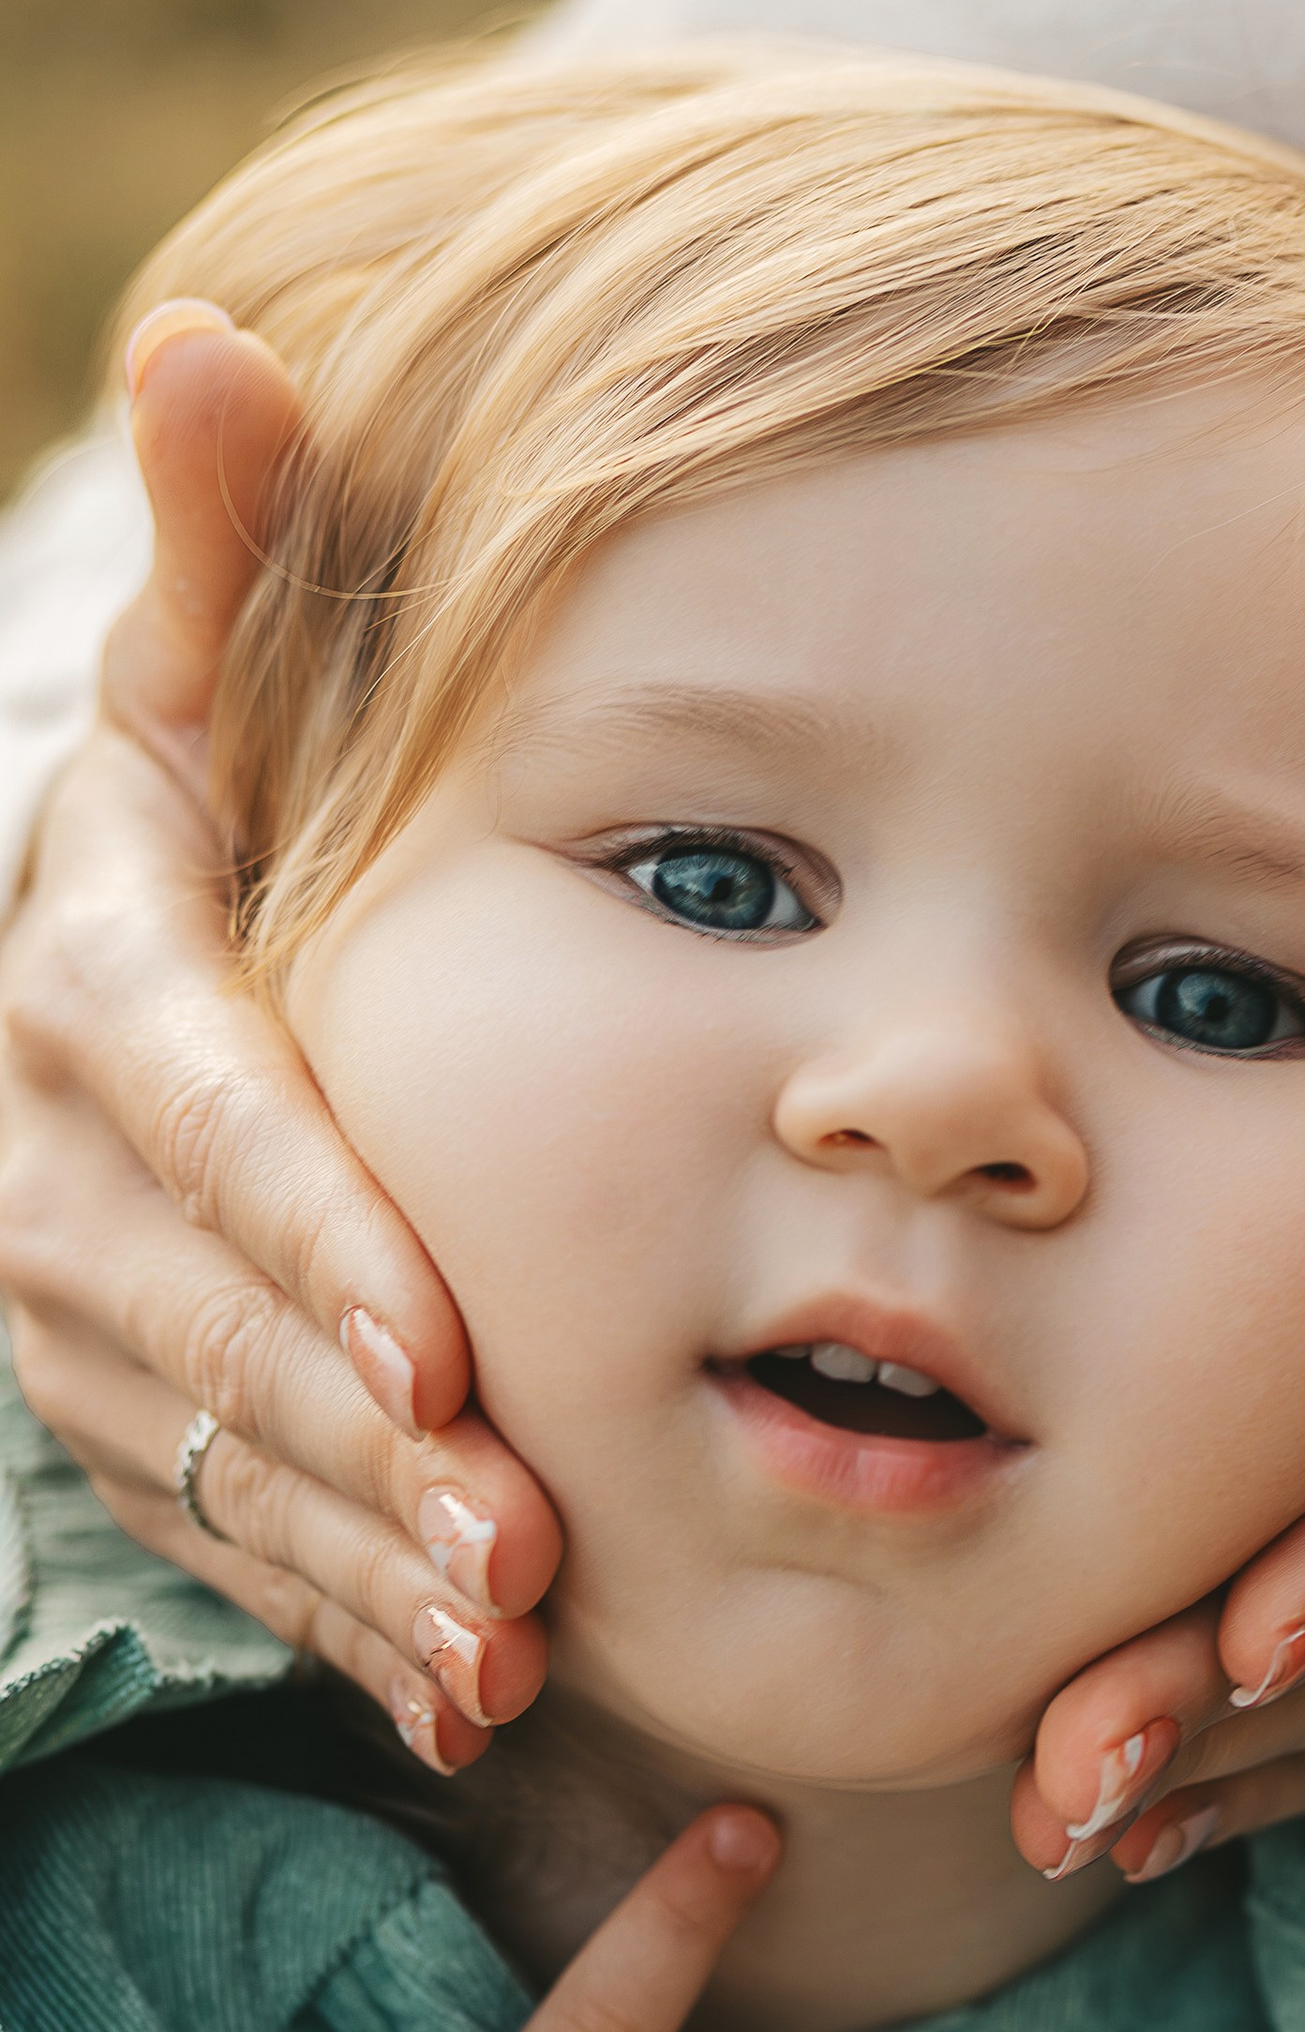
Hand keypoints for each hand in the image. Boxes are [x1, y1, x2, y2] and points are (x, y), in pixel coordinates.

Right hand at [0, 303, 559, 1772]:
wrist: (93, 1005)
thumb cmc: (201, 832)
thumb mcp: (194, 695)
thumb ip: (231, 568)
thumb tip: (219, 339)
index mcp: (94, 982)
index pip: (200, 1119)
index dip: (313, 1240)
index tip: (439, 1355)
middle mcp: (60, 1161)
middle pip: (220, 1320)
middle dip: (366, 1445)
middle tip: (518, 1547)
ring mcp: (82, 1313)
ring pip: (225, 1453)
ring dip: (364, 1562)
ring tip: (508, 1648)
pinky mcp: (130, 1417)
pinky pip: (234, 1532)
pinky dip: (342, 1615)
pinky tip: (462, 1692)